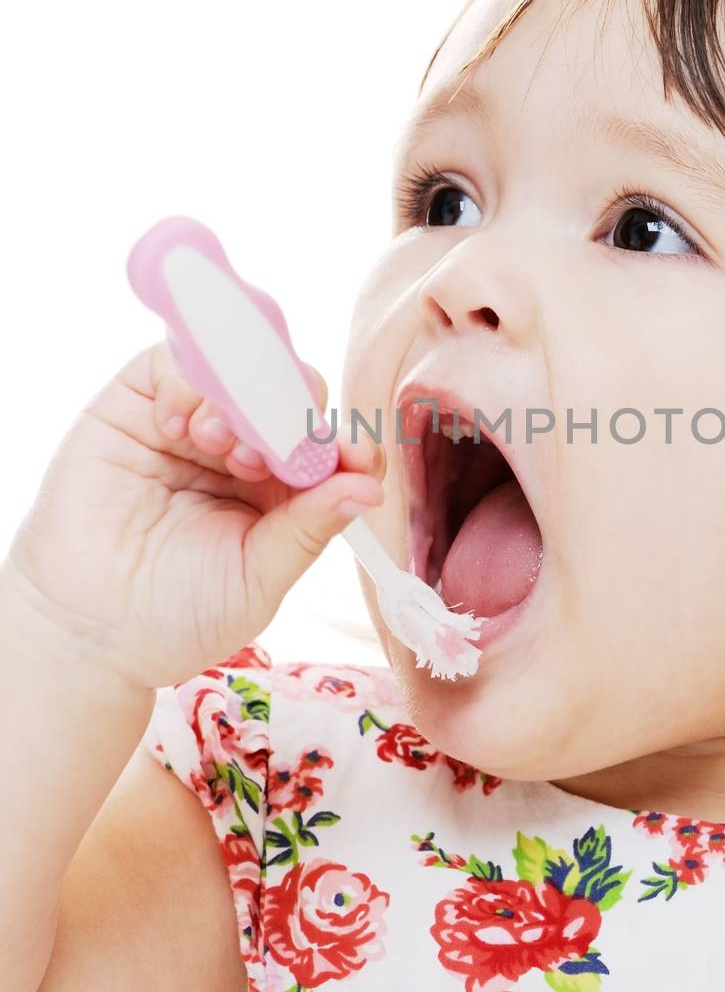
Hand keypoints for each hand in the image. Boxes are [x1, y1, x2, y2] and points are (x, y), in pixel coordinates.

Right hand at [3, 340, 385, 690]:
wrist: (88, 630)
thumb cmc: (178, 615)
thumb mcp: (258, 578)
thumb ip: (309, 528)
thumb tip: (369, 486)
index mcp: (282, 492)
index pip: (330, 446)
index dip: (347, 443)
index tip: (352, 454)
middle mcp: (242, 450)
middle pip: (291, 396)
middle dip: (294, 412)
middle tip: (271, 450)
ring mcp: (192, 424)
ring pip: (239, 371)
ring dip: (242, 399)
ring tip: (219, 447)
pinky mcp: (138, 404)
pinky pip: (176, 361)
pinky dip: (191, 382)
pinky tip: (182, 428)